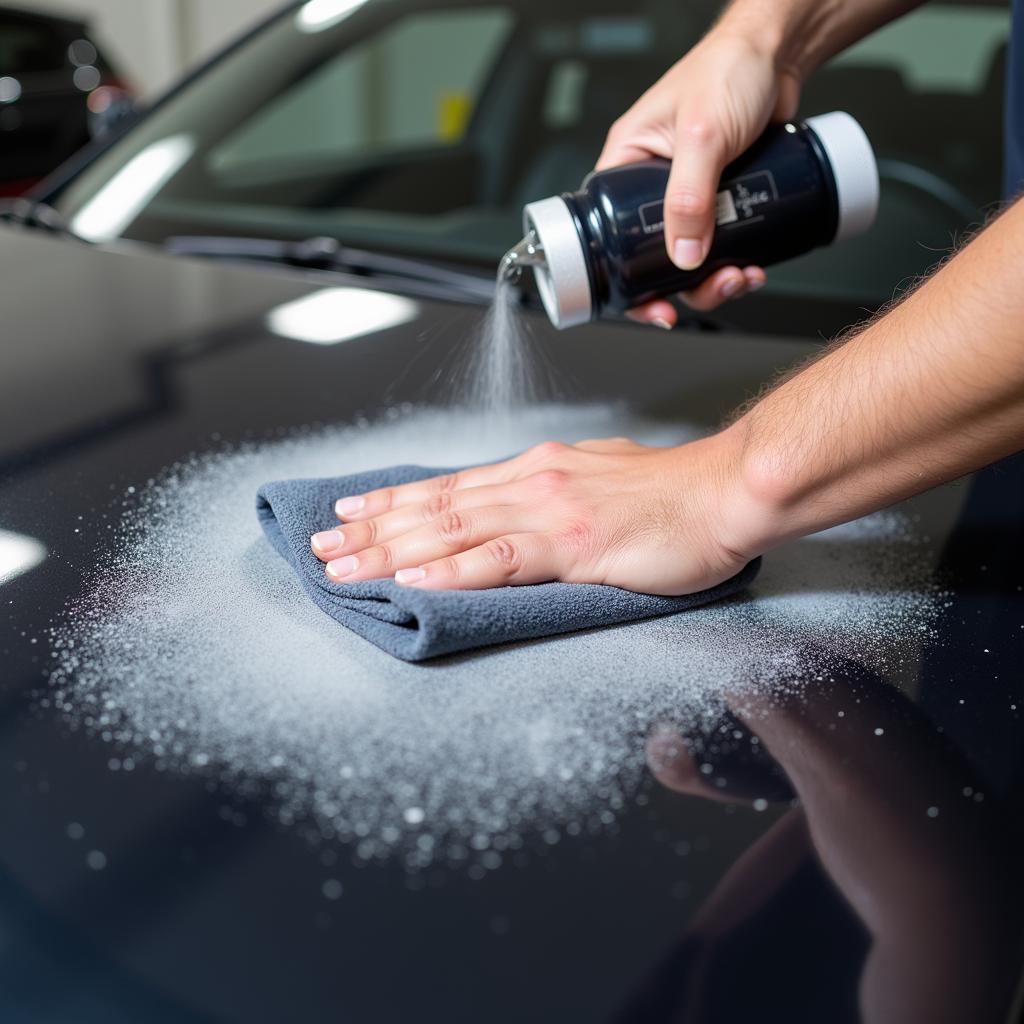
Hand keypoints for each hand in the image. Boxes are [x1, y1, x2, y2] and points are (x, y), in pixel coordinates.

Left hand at [309, 434, 756, 594]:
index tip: (353, 509)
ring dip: (390, 551)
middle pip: (436, 507)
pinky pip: (497, 561)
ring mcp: (547, 512)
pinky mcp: (571, 546)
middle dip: (371, 528)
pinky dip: (449, 573)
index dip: (395, 500)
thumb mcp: (602, 480)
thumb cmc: (674, 494)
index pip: (450, 486)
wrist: (725, 492)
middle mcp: (531, 483)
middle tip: (321, 543)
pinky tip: (412, 583)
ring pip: (451, 532)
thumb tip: (523, 511)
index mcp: (537, 470)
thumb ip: (556, 496)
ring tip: (342, 567)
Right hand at [596, 29, 801, 323]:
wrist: (781, 53)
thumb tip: (684, 253)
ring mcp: (689, 194)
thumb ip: (690, 194)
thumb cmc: (730, 67)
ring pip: (691, 258)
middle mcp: (652, 184)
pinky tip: (754, 263)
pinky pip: (721, 244)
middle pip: (654, 257)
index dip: (627, 277)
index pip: (610, 233)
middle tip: (712, 288)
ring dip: (716, 279)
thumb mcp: (704, 132)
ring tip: (742, 276)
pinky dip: (736, 263)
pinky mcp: (721, 198)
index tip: (652, 304)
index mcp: (627, 163)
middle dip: (685, 284)